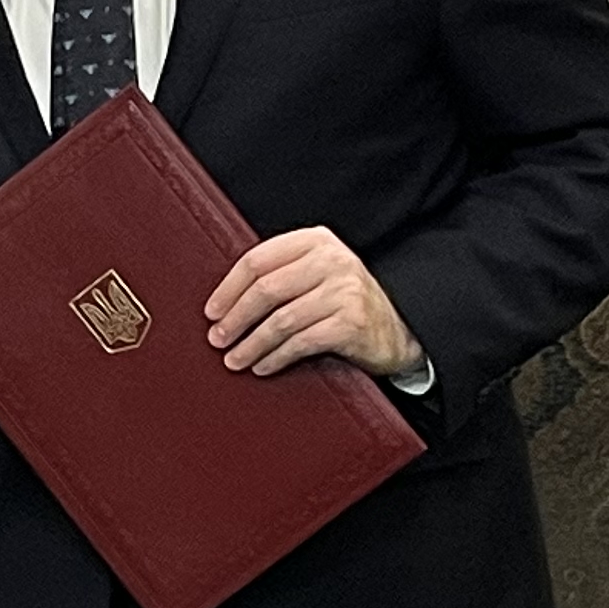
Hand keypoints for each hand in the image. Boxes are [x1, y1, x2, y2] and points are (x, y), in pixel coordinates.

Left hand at [206, 226, 416, 377]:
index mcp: (315, 241)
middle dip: (235, 318)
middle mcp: (332, 260)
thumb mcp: (316, 276)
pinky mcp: (351, 323)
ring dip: (251, 344)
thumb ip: (281, 274)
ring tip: (234, 360)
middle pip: (266, 289)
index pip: (258, 260)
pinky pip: (300, 342)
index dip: (228, 288)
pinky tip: (262, 366)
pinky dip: (275, 357)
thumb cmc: (344, 303)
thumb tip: (223, 302)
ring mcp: (344, 291)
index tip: (211, 312)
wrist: (397, 330)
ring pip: (281, 320)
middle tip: (217, 339)